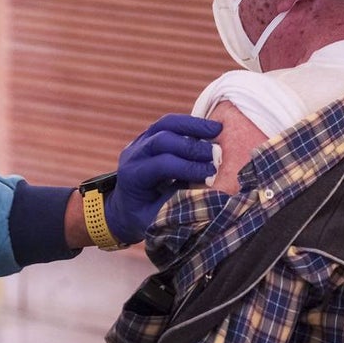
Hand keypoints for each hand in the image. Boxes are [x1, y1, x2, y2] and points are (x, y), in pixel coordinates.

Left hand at [104, 114, 221, 243]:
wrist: (125, 207)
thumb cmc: (142, 216)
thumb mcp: (156, 219)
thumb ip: (177, 205)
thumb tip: (207, 193)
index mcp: (132, 176)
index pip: (161, 165)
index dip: (188, 168)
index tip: (211, 174)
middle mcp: (133, 154)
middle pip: (162, 140)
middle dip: (192, 146)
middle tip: (217, 156)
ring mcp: (140, 141)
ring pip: (166, 124)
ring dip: (194, 126)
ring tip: (218, 130)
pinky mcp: (150, 134)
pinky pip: (170, 123)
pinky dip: (191, 124)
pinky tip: (210, 128)